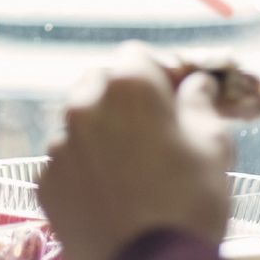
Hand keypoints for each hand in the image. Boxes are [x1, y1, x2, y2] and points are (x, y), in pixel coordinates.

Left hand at [37, 43, 230, 259]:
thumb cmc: (191, 204)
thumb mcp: (214, 147)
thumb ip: (200, 105)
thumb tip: (198, 84)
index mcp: (127, 88)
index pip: (136, 56)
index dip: (158, 71)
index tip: (174, 93)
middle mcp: (83, 106)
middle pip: (100, 83)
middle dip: (124, 97)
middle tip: (153, 128)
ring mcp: (59, 145)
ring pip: (79, 123)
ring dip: (101, 132)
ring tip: (131, 167)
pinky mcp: (45, 180)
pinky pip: (67, 162)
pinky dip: (85, 168)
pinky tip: (110, 193)